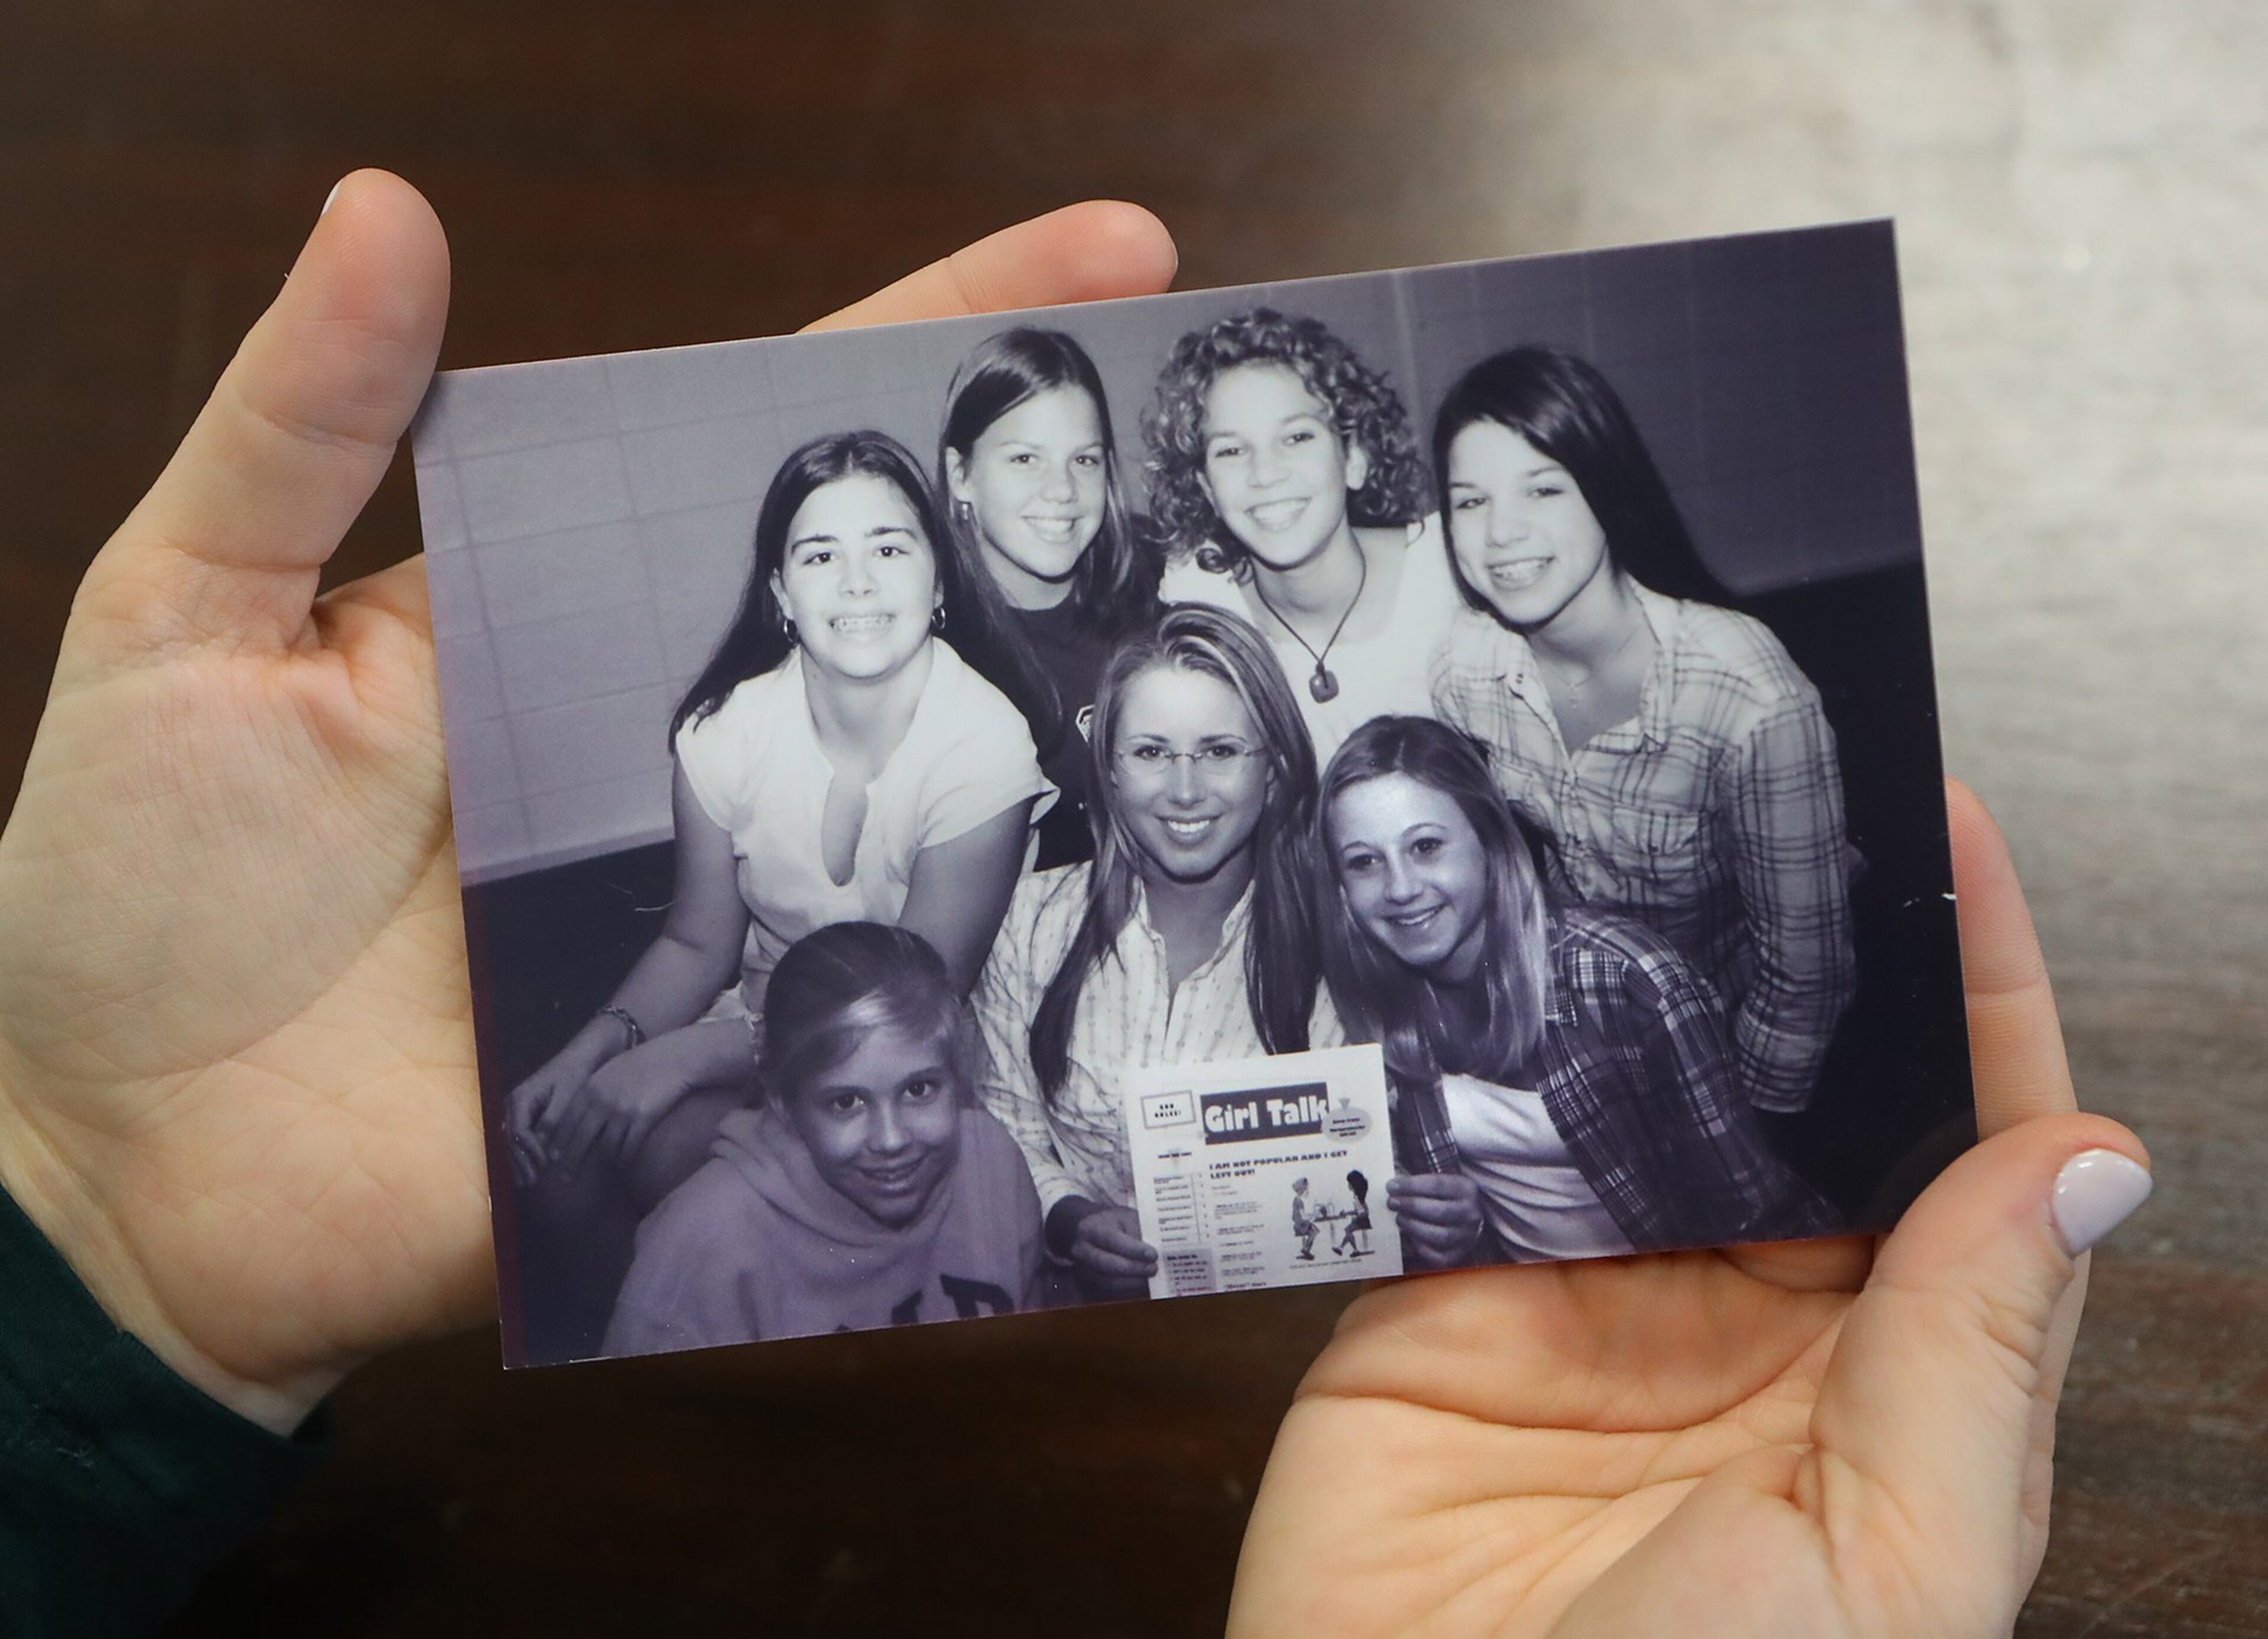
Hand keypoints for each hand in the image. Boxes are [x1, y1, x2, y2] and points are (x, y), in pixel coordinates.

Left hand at [0, 170, 1176, 1432]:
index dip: (935, 339)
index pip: (773, 445)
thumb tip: (391, 209)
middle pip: (891, 610)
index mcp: (559, 616)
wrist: (124, 1173)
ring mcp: (715, 893)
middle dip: (1050, 516)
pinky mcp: (730, 1044)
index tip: (1106, 250)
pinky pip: (871, 987)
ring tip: (1222, 620)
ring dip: (1051, 720)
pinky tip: (1097, 883)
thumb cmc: (126, 889)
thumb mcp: (179, 619)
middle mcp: (665, 742)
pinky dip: (969, 947)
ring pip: (914, 793)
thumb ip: (299, 426)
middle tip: (1214, 431)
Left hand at [540, 1034, 706, 1179]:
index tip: (553, 1158)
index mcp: (590, 1088)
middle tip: (565, 1178)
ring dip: (604, 1161)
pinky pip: (628, 1147)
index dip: (558, 1143)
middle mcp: (601, 1101)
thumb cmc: (642, 1062)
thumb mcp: (609, 1072)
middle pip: (580, 1139)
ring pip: (606, 1147)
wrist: (673, 1058)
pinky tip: (623, 1163)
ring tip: (603, 1169)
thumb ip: (593, 1091)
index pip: (566, 1122)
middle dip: (570, 1161)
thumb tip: (582, 1116)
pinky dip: (624, 1158)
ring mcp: (622, 1111)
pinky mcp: (642, 1120)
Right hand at [1229, 782, 2148, 1637]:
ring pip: (1637, 1100)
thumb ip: (1971, 1354)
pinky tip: (1497, 977)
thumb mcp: (1886, 1569)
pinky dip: (1480, 1064)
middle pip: (1800, 1101)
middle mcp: (1753, 1333)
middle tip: (1790, 805)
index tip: (1957, 844)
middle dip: (1804, 960)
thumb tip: (2087, 1154)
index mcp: (1893, 1394)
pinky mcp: (1445, 1306)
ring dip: (1641, 989)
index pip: (1965, 1158)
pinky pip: (1474, 1152)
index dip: (1973, 996)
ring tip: (1643, 849)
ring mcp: (1594, 1311)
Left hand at [1385, 1170, 1484, 1269]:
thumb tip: (1393, 1184)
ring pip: (1440, 1236)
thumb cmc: (1443, 1196)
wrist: (1462, 1217)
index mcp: (1466, 1189)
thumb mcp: (1437, 1182)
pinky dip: (1421, 1248)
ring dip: (1414, 1227)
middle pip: (1440, 1212)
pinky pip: (1438, 1257)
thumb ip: (1418, 1182)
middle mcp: (1471, 1214)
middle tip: (1392, 1202)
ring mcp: (1466, 1237)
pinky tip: (1409, 1237)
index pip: (1438, 1185)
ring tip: (1399, 1218)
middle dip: (1411, 1206)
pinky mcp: (1457, 1255)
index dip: (1412, 1185)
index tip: (1391, 1186)